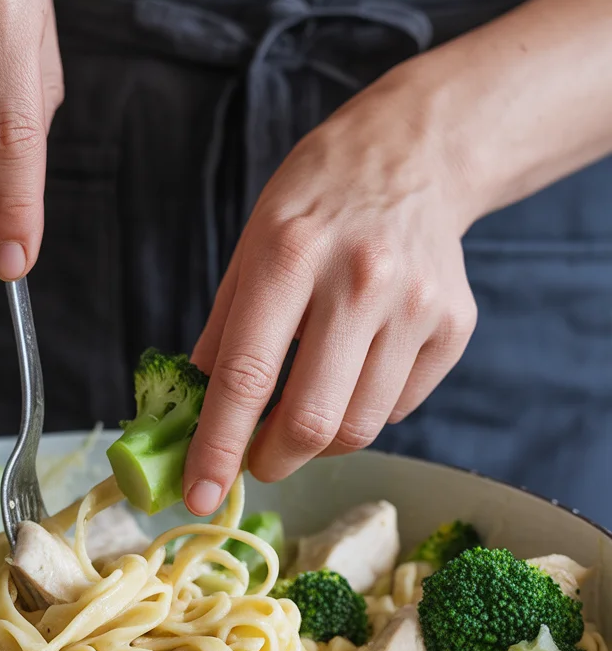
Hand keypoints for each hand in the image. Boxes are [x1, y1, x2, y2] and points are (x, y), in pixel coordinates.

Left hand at [185, 66, 478, 514]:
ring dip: (320, 442)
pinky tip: (354, 371)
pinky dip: (365, 410)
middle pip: (311, 419)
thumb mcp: (250, 244)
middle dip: (272, 460)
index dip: (217, 447)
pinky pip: (398, 407)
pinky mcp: (453, 325)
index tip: (199, 495)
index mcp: (289, 254)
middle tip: (257, 460)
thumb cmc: (316, 201)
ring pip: (359, 427)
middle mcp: (359, 280)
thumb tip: (196, 410)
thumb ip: (223, 329)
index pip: (245, 375)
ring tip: (304, 411)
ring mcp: (415, 305)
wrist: (413, 155)